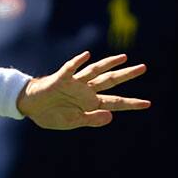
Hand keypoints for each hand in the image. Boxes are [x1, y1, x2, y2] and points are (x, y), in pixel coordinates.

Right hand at [16, 51, 149, 129]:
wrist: (30, 105)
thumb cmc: (51, 114)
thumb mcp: (73, 122)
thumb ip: (92, 120)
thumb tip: (111, 117)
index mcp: (90, 103)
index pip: (115, 102)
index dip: (131, 103)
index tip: (148, 103)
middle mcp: (86, 90)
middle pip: (110, 80)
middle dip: (127, 75)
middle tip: (144, 67)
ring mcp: (74, 83)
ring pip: (95, 71)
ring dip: (109, 64)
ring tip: (124, 57)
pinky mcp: (60, 79)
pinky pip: (70, 69)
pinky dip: (78, 62)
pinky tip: (86, 55)